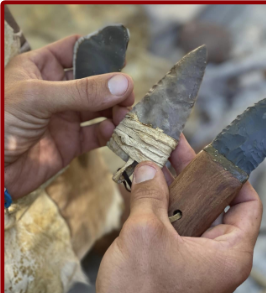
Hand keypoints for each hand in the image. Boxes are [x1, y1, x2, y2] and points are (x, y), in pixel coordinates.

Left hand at [5, 35, 133, 198]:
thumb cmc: (1, 123)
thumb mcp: (38, 98)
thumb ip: (81, 91)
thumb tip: (123, 83)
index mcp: (41, 69)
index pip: (75, 51)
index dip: (98, 53)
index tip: (122, 60)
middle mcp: (57, 91)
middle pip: (94, 82)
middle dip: (113, 87)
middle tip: (127, 96)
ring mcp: (65, 117)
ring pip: (100, 109)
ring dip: (115, 110)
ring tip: (123, 116)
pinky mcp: (71, 142)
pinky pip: (96, 135)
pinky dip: (108, 133)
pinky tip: (111, 131)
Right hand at [83, 137, 262, 292]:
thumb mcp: (146, 233)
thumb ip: (149, 194)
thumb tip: (148, 167)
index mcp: (228, 252)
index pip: (247, 203)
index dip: (232, 176)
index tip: (213, 156)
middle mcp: (216, 255)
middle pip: (212, 203)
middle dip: (191, 176)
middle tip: (174, 151)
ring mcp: (193, 258)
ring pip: (187, 212)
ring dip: (169, 188)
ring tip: (153, 162)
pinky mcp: (172, 261)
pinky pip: (170, 225)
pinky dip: (157, 205)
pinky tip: (139, 185)